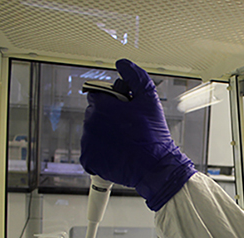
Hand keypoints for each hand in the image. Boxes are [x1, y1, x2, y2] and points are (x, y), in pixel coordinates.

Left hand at [80, 59, 195, 210]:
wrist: (155, 167)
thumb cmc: (153, 136)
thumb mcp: (150, 100)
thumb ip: (135, 77)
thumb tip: (123, 64)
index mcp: (101, 106)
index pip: (98, 95)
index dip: (113, 101)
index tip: (124, 109)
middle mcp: (90, 124)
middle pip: (95, 113)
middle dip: (109, 117)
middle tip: (129, 126)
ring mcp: (88, 143)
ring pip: (93, 132)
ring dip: (105, 134)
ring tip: (126, 141)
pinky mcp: (89, 160)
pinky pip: (92, 151)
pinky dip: (102, 152)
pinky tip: (118, 152)